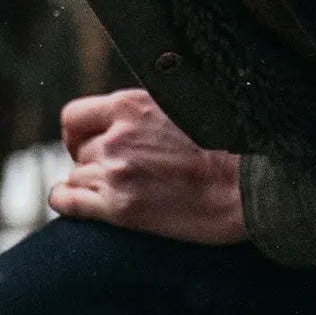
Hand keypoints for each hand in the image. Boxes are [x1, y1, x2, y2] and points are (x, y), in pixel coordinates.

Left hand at [47, 89, 247, 242]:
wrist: (250, 187)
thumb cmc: (231, 148)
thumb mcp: (184, 107)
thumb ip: (148, 112)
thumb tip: (132, 116)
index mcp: (132, 106)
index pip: (75, 117)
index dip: (77, 133)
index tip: (88, 143)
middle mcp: (117, 136)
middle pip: (79, 150)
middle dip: (92, 162)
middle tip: (119, 174)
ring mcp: (116, 172)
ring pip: (76, 176)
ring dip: (89, 184)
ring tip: (113, 193)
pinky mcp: (120, 208)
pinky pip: (68, 202)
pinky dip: (65, 201)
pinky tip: (75, 204)